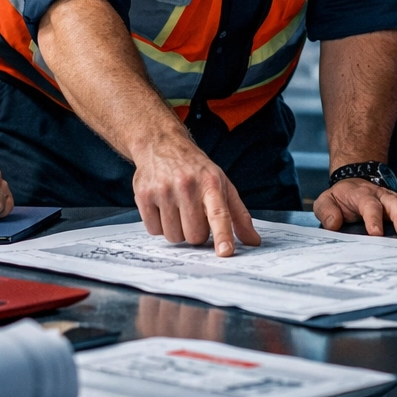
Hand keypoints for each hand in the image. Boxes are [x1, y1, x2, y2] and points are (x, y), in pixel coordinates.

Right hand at [131, 134, 260, 256]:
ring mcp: (163, 190)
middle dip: (196, 232)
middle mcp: (187, 186)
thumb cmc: (196, 170)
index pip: (219, 214)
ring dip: (177, 230)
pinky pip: (154, 231)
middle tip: (194, 213)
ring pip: (174, 237)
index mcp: (211, 183)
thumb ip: (238, 215)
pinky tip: (162, 207)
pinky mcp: (143, 195)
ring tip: (177, 209)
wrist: (162, 145)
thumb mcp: (222, 185)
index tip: (225, 251)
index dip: (222, 234)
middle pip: (195, 235)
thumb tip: (254, 242)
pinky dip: (159, 225)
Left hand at [315, 177, 396, 236]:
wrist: (354, 182)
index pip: (369, 205)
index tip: (376, 233)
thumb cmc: (341, 198)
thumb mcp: (326, 201)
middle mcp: (382, 195)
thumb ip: (326, 211)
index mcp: (361, 195)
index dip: (373, 218)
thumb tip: (333, 223)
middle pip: (395, 203)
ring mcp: (395, 198)